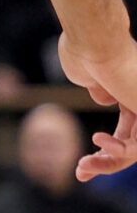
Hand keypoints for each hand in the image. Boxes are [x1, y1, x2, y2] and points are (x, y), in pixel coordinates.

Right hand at [59, 25, 136, 177]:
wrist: (93, 39)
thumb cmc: (84, 51)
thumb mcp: (88, 77)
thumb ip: (98, 89)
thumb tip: (105, 98)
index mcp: (129, 94)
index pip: (126, 133)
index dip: (106, 151)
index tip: (82, 163)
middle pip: (132, 145)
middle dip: (106, 164)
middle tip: (81, 173)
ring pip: (136, 149)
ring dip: (109, 163)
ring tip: (84, 165)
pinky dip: (119, 150)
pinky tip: (98, 140)